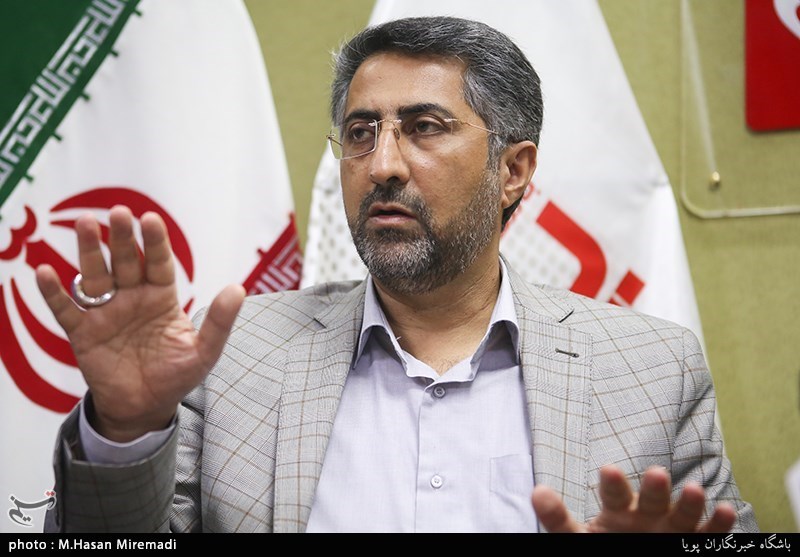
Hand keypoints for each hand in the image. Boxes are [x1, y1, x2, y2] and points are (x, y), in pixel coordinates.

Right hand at [36, 206, 244, 441]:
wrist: (146, 408)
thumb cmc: (177, 376)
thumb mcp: (205, 352)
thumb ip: (220, 322)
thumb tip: (238, 288)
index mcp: (161, 298)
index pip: (158, 264)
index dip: (154, 243)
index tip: (150, 219)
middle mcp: (131, 298)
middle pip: (125, 262)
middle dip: (121, 238)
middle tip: (118, 212)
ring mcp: (105, 313)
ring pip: (95, 277)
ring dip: (88, 251)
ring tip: (84, 223)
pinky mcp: (83, 333)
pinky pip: (66, 310)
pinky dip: (55, 293)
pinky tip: (45, 271)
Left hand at [531, 464, 736, 532]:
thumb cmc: (605, 543)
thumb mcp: (577, 536)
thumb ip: (558, 517)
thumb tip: (536, 492)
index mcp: (618, 509)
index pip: (614, 494)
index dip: (613, 483)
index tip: (608, 469)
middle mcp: (648, 514)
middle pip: (652, 499)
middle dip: (655, 488)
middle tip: (657, 472)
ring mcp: (673, 527)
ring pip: (684, 513)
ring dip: (691, 503)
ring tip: (696, 489)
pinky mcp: (693, 543)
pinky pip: (708, 534)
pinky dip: (718, 524)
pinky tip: (726, 510)